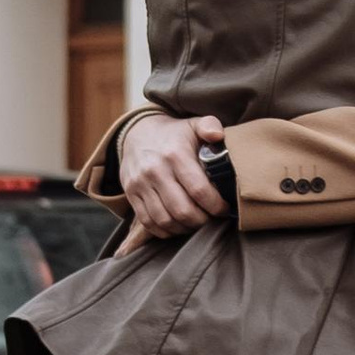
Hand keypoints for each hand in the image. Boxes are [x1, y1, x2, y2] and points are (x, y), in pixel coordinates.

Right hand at [115, 111, 227, 240]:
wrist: (137, 133)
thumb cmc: (174, 134)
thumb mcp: (193, 124)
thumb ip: (210, 125)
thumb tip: (218, 135)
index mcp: (175, 154)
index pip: (199, 190)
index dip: (215, 205)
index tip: (224, 209)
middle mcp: (155, 170)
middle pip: (182, 210)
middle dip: (202, 221)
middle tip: (212, 220)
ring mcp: (140, 184)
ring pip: (165, 220)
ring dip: (185, 228)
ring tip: (196, 223)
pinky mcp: (131, 194)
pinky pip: (148, 222)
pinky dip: (165, 230)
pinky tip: (178, 226)